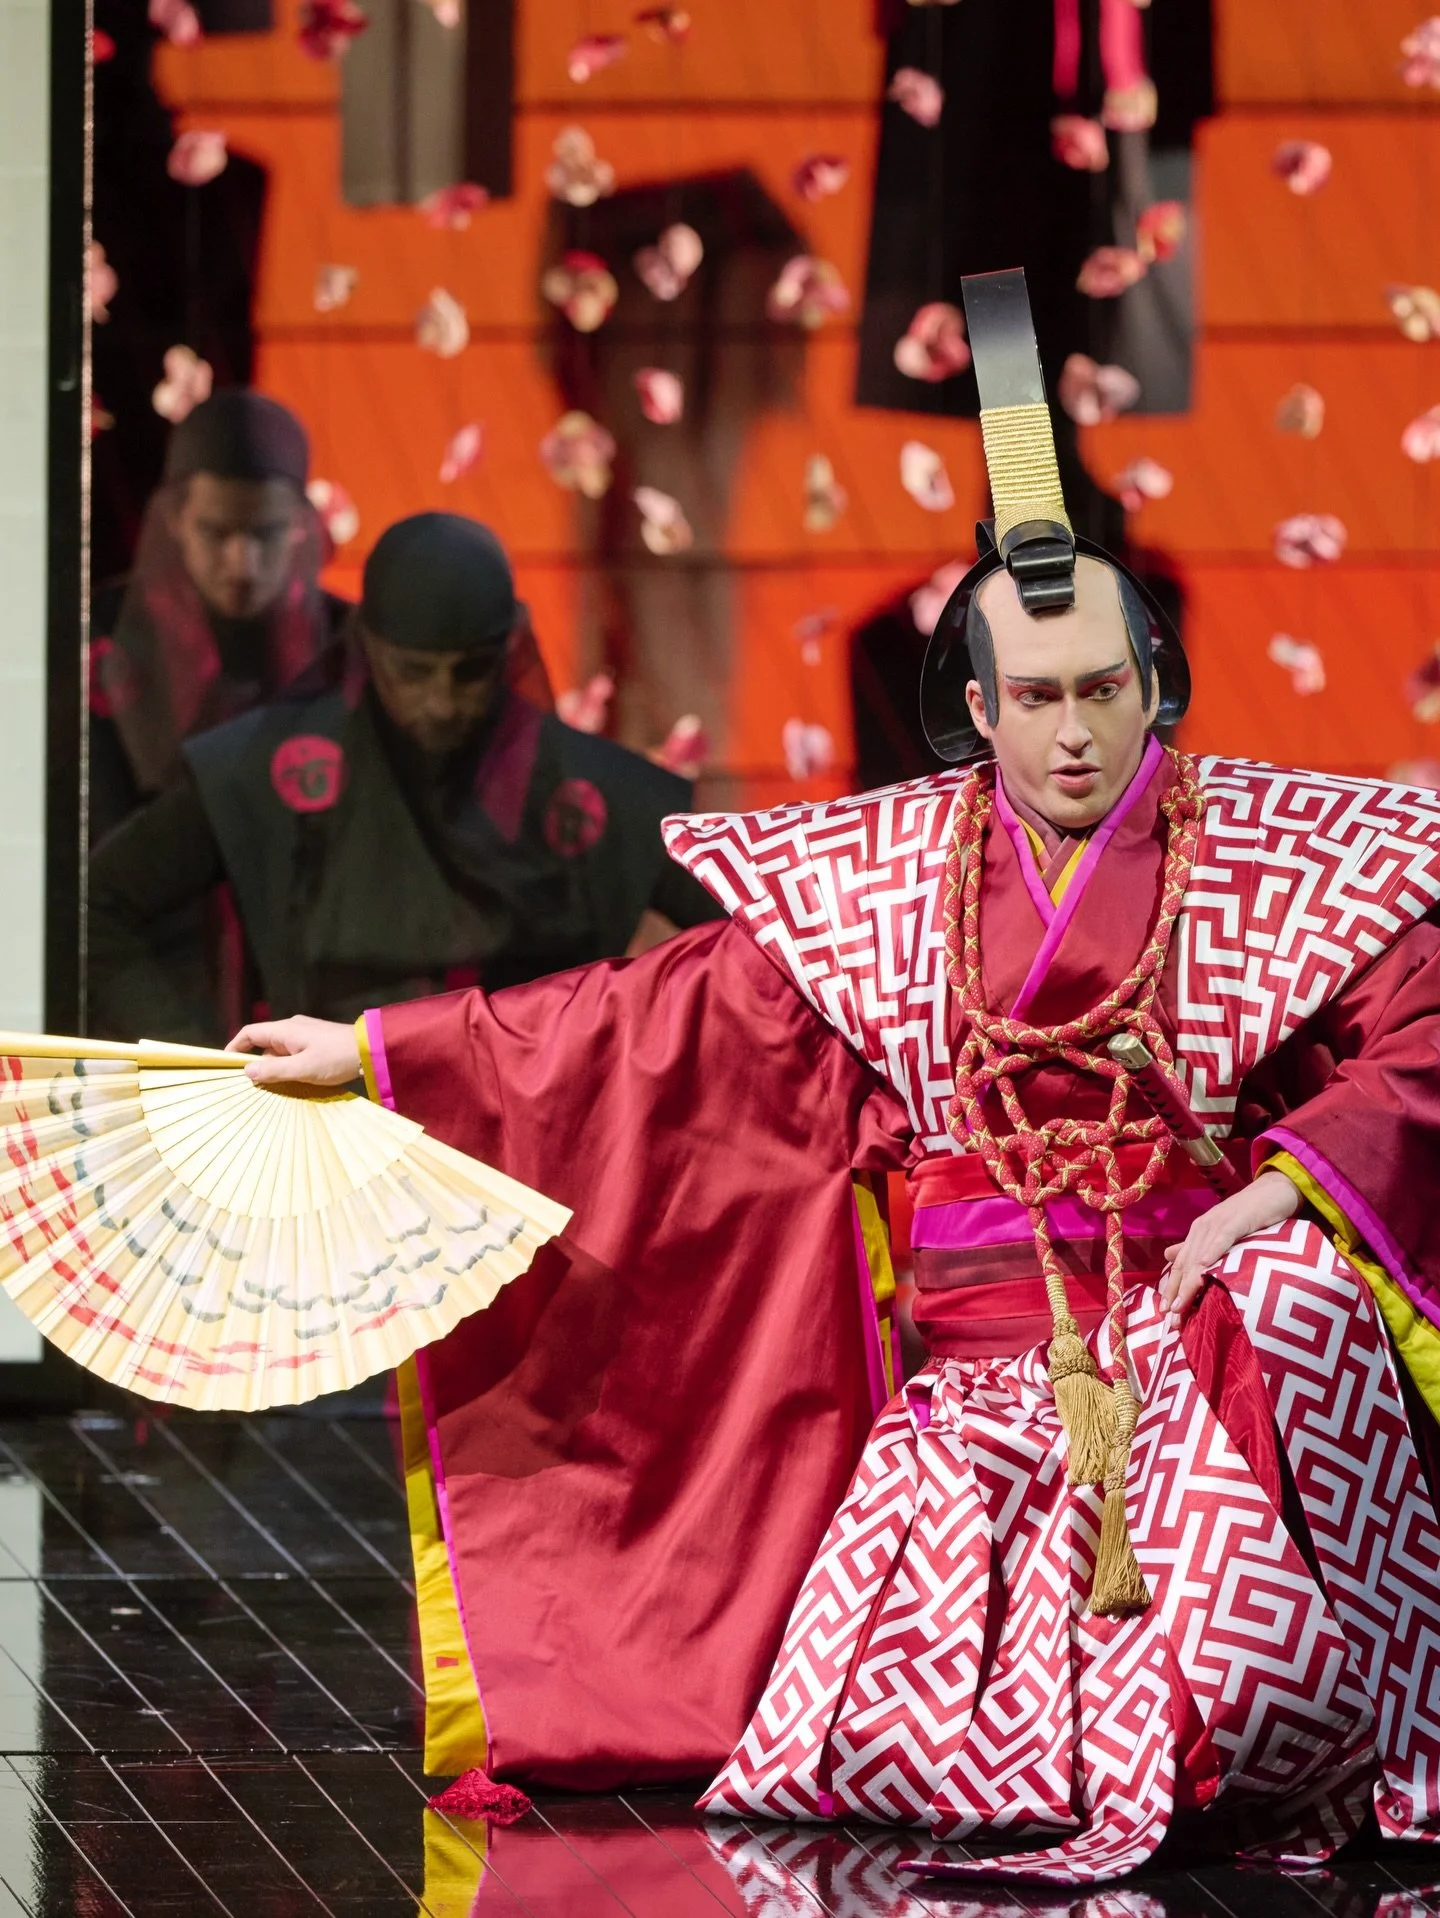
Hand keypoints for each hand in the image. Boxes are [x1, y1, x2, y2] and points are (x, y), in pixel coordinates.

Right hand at [227, 1015, 361, 1087]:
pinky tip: (294, 1082)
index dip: (235, 1047)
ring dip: (275, 1068)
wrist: (372, 1051)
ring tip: (274, 1089)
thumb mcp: (303, 1068)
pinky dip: (289, 1067)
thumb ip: (274, 1070)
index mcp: (285, 1030)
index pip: (250, 1033)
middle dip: (257, 1064)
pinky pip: (294, 1054)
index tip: (226, 1064)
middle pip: (264, 1045)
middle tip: (252, 1086)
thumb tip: (247, 1071)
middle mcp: (293, 1028)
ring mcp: (306, 1035)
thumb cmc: (337, 1058)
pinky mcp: (317, 1043)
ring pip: (280, 1052)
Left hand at [1159, 1169, 1301, 1328]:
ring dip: (1189, 1283)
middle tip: (1171, 1320)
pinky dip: (1212, 1254)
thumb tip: (1169, 1257)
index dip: (1172, 1289)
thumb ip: (1199, 1246)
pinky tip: (1204, 1270)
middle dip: (1176, 1293)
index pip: (1181, 1265)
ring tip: (1181, 1306)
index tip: (1165, 1314)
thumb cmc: (1252, 1214)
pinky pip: (1222, 1239)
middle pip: (1185, 1265)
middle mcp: (1203, 1228)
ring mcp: (1218, 1222)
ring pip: (1199, 1256)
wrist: (1277, 1188)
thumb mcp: (1224, 1232)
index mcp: (1199, 1233)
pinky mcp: (1237, 1219)